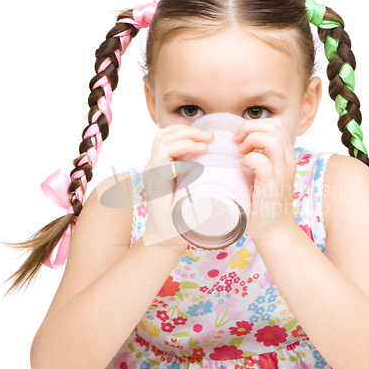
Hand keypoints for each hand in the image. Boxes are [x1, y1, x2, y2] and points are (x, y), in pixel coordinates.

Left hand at [141, 124, 213, 250]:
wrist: (160, 236)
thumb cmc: (174, 230)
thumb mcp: (186, 221)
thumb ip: (197, 207)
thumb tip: (216, 192)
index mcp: (156, 186)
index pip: (164, 161)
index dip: (184, 155)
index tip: (204, 155)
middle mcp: (151, 172)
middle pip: (163, 142)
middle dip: (187, 135)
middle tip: (209, 139)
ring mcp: (153, 166)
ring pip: (163, 136)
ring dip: (184, 132)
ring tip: (206, 136)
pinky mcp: (159, 164)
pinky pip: (166, 141)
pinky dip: (182, 134)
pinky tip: (198, 139)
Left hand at [232, 118, 297, 241]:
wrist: (273, 229)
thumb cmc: (263, 202)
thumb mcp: (263, 174)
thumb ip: (257, 158)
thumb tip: (234, 146)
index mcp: (285, 155)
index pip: (276, 124)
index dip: (255, 125)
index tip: (240, 140)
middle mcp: (287, 160)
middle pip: (274, 125)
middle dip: (251, 128)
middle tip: (238, 143)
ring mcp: (281, 172)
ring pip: (272, 138)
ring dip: (251, 140)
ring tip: (241, 152)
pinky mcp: (272, 185)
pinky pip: (262, 162)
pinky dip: (249, 159)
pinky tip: (242, 166)